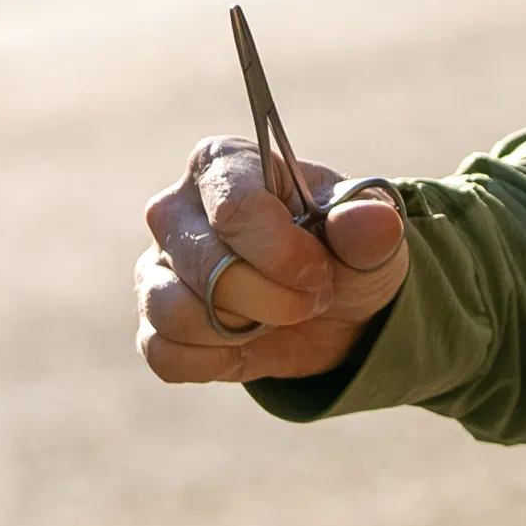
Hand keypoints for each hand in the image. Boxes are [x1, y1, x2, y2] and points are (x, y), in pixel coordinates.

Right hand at [135, 136, 408, 385]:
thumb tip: (373, 222)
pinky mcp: (152, 320)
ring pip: (176, 312)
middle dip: (274, 300)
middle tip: (311, 299)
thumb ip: (369, 227)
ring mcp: (156, 265)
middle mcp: (175, 207)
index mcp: (224, 163)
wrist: (331, 307)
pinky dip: (214, 361)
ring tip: (274, 319)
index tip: (320, 271)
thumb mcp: (368, 237)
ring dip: (241, 332)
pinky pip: (164, 353)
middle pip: (207, 266)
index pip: (235, 209)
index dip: (285, 255)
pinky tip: (243, 344)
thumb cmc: (341, 251)